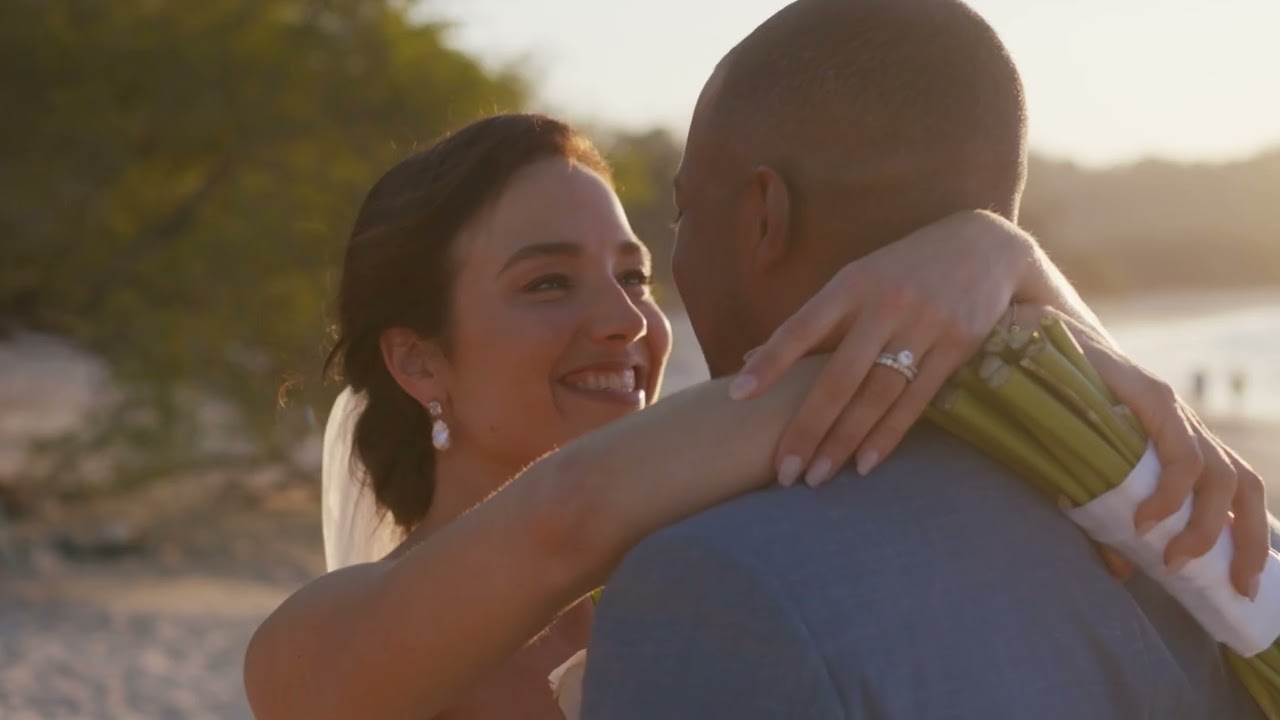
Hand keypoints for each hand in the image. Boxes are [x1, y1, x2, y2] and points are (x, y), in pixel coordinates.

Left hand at [731, 210, 1036, 485]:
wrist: (987, 246)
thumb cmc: (903, 269)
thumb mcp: (856, 280)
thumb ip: (811, 322)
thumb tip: (750, 358)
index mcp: (851, 284)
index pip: (802, 327)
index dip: (770, 363)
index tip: (737, 397)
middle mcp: (885, 304)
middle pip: (839, 376)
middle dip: (808, 426)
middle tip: (783, 471)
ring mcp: (924, 325)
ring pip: (876, 395)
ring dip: (844, 441)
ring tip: (817, 477)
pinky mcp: (957, 346)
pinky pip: (916, 401)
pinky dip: (887, 435)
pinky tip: (863, 464)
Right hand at [1059, 309, 1269, 598]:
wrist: (1032, 340)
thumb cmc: (1056, 406)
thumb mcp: (1087, 471)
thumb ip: (1108, 515)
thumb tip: (1123, 568)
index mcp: (1182, 442)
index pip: (1236, 490)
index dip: (1249, 537)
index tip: (1241, 584)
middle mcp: (1189, 427)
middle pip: (1246, 487)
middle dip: (1251, 542)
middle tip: (1236, 586)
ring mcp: (1173, 410)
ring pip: (1223, 474)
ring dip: (1208, 526)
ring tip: (1176, 559)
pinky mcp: (1152, 396)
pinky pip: (1181, 453)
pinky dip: (1171, 494)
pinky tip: (1147, 519)